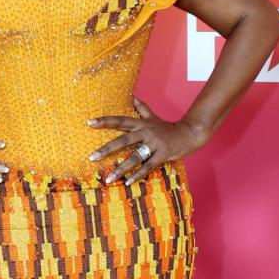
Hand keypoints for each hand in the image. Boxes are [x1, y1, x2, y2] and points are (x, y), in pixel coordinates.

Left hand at [87, 96, 209, 184]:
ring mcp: (154, 144)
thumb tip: (131, 95)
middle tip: (92, 157)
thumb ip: (141, 108)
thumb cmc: (167, 127)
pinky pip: (147, 166)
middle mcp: (145, 132)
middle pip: (123, 140)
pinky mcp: (162, 155)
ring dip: (121, 169)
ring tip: (108, 179)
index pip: (119, 121)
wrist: (189, 133)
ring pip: (134, 157)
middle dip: (106, 149)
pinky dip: (137, 175)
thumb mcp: (153, 117)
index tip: (89, 122)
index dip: (104, 121)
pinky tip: (127, 182)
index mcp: (141, 124)